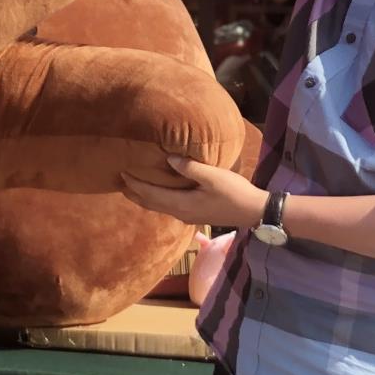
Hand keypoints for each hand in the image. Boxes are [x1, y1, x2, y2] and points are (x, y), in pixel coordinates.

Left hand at [121, 154, 265, 230]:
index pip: (149, 194)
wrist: (254, 212)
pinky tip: (158, 193)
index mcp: (181, 204)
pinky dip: (157, 199)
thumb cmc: (235, 192)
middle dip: (134, 193)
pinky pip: (168, 207)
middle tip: (119, 181)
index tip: (121, 173)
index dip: (134, 184)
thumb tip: (168, 158)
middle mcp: (180, 213)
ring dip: (144, 197)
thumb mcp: (213, 176)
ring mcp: (188, 216)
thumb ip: (189, 168)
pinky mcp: (195, 215)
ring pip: (159, 207)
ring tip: (132, 187)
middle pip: (150, 203)